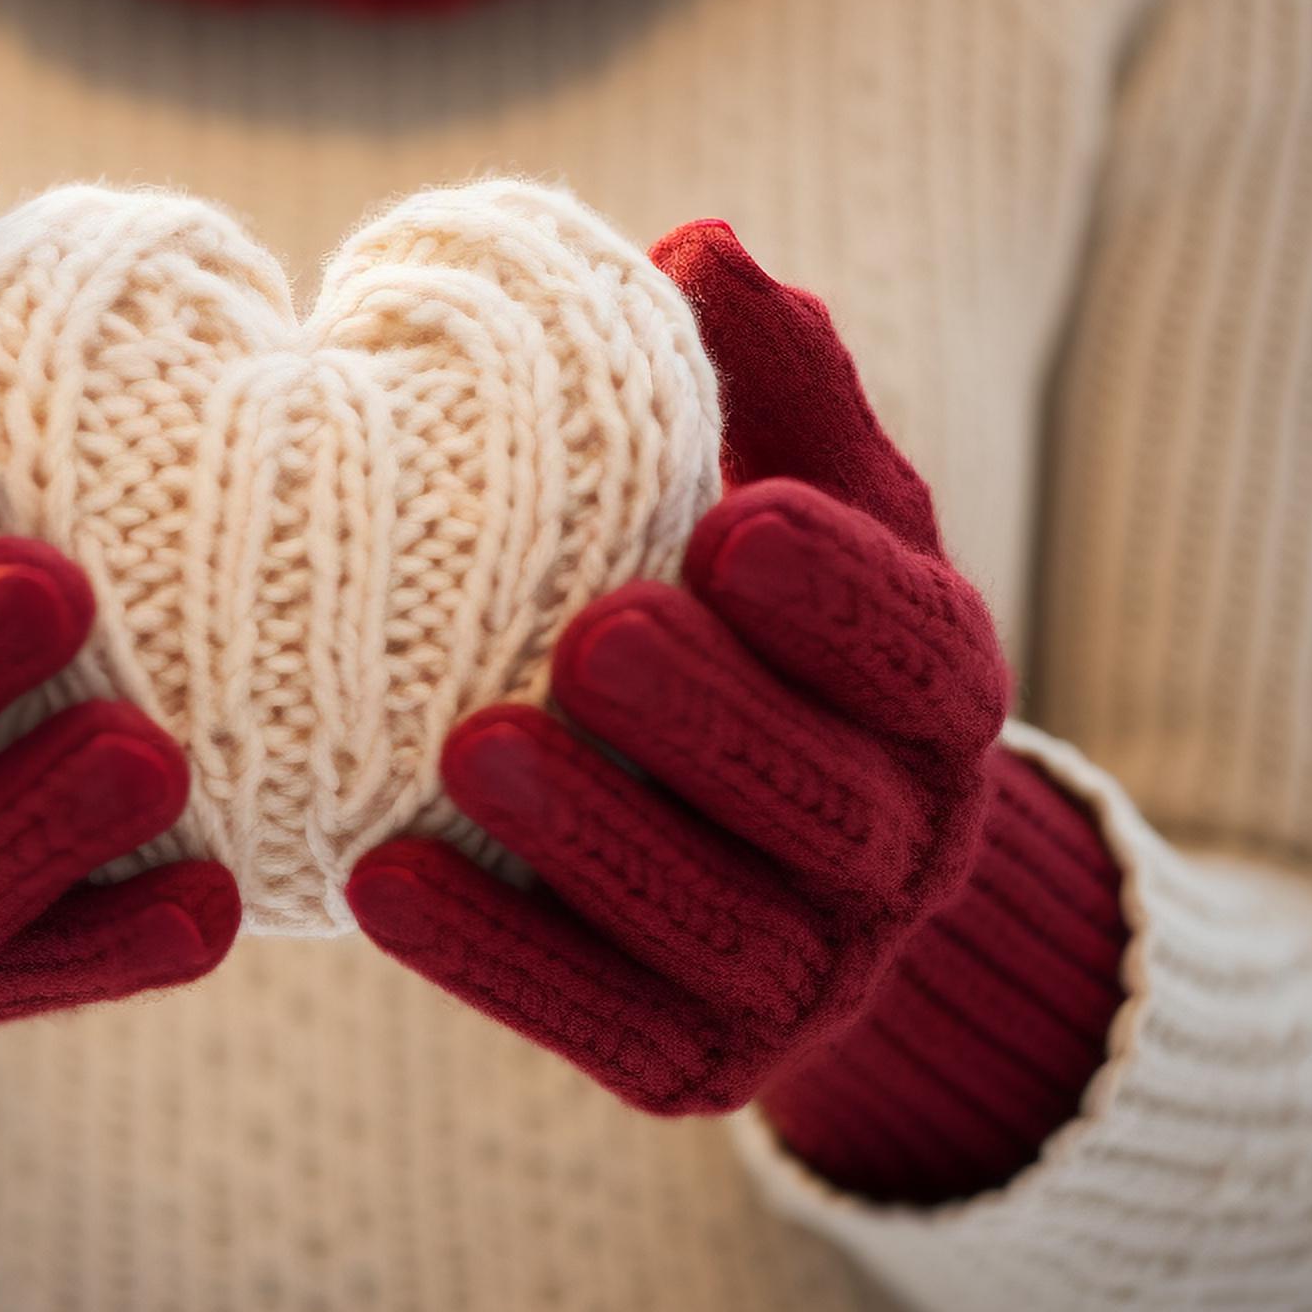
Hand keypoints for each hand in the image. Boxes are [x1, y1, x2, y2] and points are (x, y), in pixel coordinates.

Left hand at [346, 220, 1006, 1113]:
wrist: (786, 868)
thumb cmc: (762, 628)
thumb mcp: (799, 495)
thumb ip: (767, 387)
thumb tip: (696, 248)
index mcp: (933, 695)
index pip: (918, 653)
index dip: (841, 600)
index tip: (734, 526)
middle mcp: (897, 845)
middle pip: (823, 800)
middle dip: (711, 722)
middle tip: (590, 637)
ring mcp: (803, 974)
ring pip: (716, 927)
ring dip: (594, 844)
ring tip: (468, 751)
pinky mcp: (694, 1062)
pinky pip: (601, 1024)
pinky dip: (495, 961)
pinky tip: (378, 884)